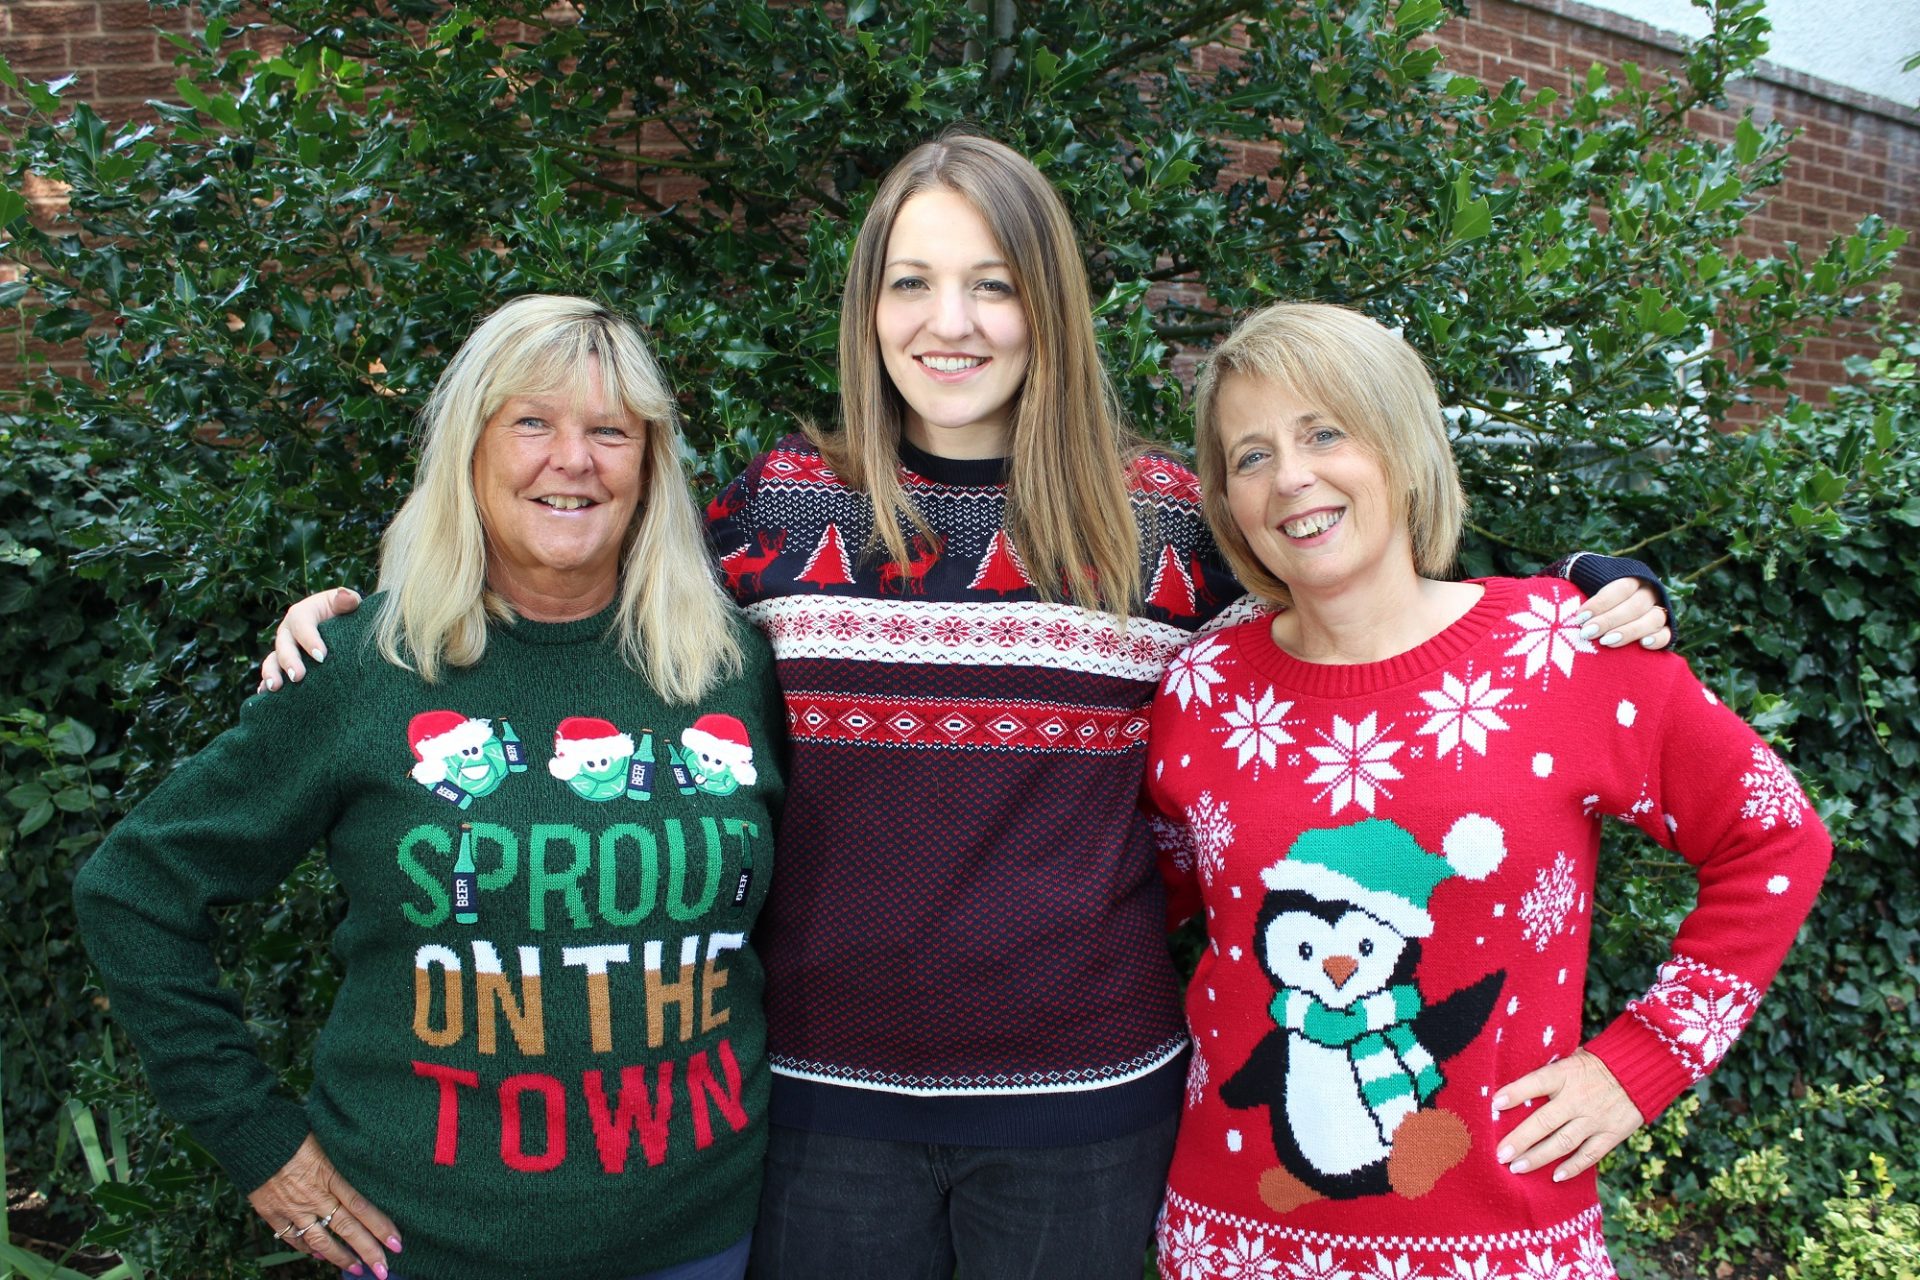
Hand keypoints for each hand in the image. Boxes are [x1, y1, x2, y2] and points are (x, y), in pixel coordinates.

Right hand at [248, 1133, 400, 1276]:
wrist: (250, 1135)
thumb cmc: (293, 1131)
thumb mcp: (326, 1140)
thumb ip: (344, 1159)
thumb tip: (368, 1169)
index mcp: (330, 1174)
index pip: (362, 1206)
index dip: (381, 1227)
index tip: (397, 1243)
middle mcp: (314, 1195)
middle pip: (346, 1228)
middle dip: (368, 1251)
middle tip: (384, 1270)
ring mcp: (292, 1207)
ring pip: (321, 1239)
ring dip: (341, 1258)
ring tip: (358, 1270)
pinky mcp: (272, 1213)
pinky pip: (293, 1238)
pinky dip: (308, 1248)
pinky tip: (320, 1255)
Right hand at [258, 587, 360, 691]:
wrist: (343, 627)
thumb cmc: (346, 614)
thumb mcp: (348, 604)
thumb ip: (348, 601)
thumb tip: (344, 595)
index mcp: (303, 613)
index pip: (303, 624)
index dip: (310, 639)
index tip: (322, 656)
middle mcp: (289, 631)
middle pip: (284, 644)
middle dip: (289, 661)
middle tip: (298, 677)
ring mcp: (284, 649)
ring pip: (273, 660)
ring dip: (271, 673)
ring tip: (275, 687)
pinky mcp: (283, 665)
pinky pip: (272, 673)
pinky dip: (265, 683)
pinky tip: (265, 694)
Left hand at [1492, 1048, 1644, 1181]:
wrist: (1642, 1070)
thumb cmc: (1598, 1063)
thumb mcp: (1572, 1058)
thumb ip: (1551, 1073)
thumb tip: (1521, 1086)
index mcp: (1565, 1075)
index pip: (1536, 1082)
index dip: (1515, 1093)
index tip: (1494, 1104)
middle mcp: (1578, 1098)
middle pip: (1544, 1121)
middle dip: (1520, 1139)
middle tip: (1500, 1154)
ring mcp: (1595, 1118)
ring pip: (1563, 1142)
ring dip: (1538, 1157)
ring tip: (1517, 1167)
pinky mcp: (1612, 1134)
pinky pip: (1589, 1154)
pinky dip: (1573, 1167)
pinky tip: (1555, 1176)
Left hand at [1577, 579, 1669, 650]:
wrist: (1610, 610)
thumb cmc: (1590, 593)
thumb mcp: (1584, 581)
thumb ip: (1576, 579)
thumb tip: (1557, 585)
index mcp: (1631, 576)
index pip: (1621, 587)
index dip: (1601, 603)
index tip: (1580, 617)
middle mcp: (1649, 592)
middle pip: (1636, 605)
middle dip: (1609, 620)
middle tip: (1587, 633)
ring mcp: (1660, 610)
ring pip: (1653, 619)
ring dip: (1629, 631)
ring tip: (1606, 642)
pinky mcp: (1665, 629)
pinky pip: (1666, 634)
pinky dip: (1657, 639)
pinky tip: (1642, 645)